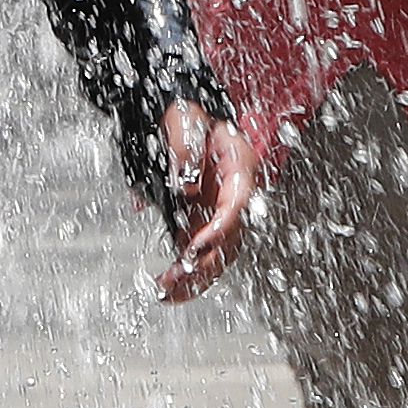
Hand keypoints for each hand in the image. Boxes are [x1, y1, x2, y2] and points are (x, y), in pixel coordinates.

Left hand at [156, 100, 254, 302]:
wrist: (179, 116)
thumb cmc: (186, 115)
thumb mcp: (184, 119)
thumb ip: (186, 148)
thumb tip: (186, 184)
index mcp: (240, 166)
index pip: (238, 203)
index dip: (220, 228)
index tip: (196, 245)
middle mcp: (235, 195)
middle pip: (230, 237)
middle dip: (206, 264)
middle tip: (178, 279)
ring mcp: (219, 212)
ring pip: (217, 254)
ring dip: (196, 277)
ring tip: (168, 293)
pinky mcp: (202, 222)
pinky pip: (199, 253)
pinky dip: (186, 272)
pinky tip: (168, 288)